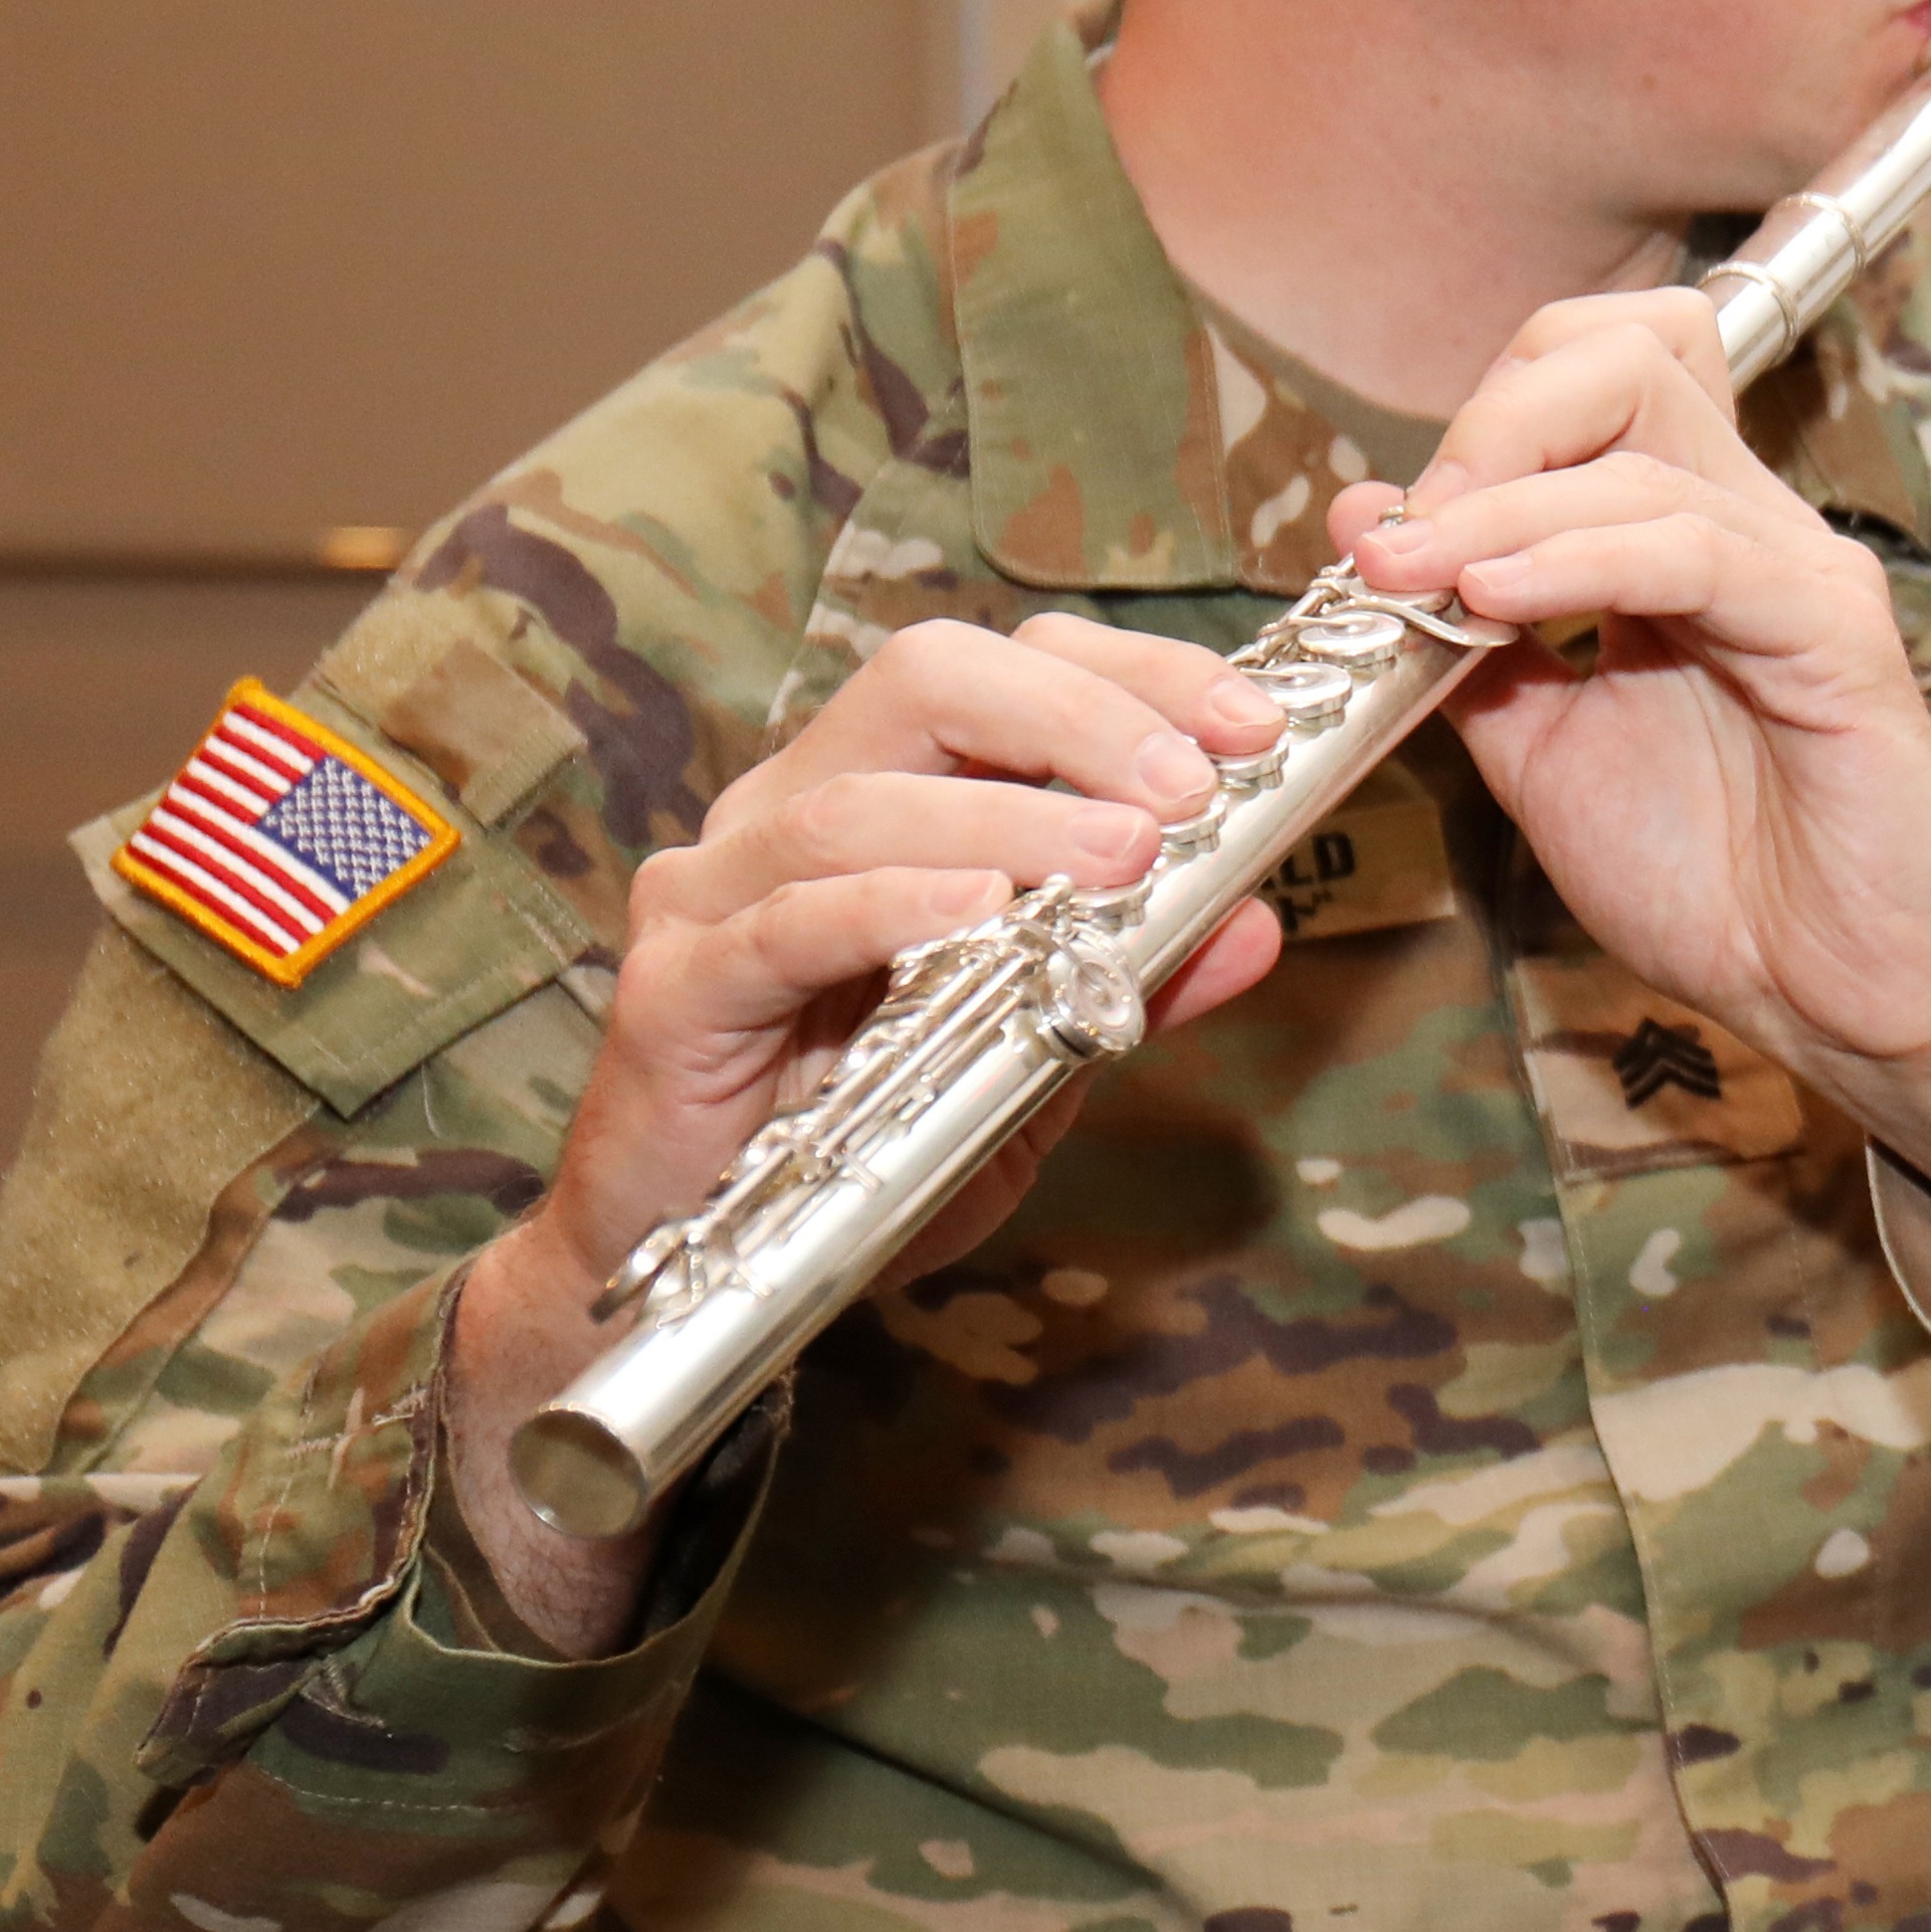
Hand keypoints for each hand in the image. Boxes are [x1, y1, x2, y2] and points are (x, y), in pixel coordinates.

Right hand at [450, 613, 1297, 1636]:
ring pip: (859, 801)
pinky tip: (976, 918)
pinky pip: (785, 925)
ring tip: (1121, 860)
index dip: (1133, 677)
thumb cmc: (867, 1139)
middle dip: (1077, 715)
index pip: (1008, 668)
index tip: (1254, 724)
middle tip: (1190, 788)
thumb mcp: (1035, 1055)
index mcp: (882, 792)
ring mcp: (718, 889)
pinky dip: (890, 908)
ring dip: (1006, 823)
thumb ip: (1132, 982)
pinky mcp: (675, 986)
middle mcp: (790, 810)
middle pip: (927, 680)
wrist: (707, 1263)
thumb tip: (1255, 922)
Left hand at [1340, 285, 1930, 1353]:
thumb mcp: (1542, 752)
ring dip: (1499, 506)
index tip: (1396, 534)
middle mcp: (1747, 524)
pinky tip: (1496, 605)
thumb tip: (1367, 525)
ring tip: (1413, 579)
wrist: (1841, 997)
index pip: (1590, 369)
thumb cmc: (1718, 882)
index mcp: (1681, 534)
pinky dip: (1577, 560)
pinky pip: (1695, 552)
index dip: (1483, 417)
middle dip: (1491, 423)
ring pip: (1642, 451)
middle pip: (1625, 353)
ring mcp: (1799, 570)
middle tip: (1407, 535)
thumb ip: (1467, 642)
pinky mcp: (1836, 636)